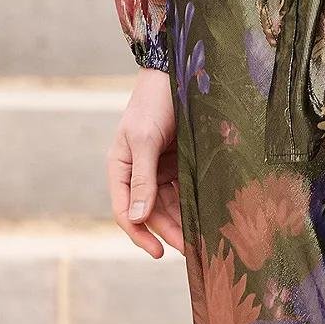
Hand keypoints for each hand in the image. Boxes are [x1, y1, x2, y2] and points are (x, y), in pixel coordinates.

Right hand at [106, 67, 184, 257]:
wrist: (175, 70)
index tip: (158, 253)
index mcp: (120, 166)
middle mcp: (137, 170)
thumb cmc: (154, 102)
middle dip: (168, 230)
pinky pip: (182, 186)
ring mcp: (157, 165)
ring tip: (200, 238)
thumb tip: (137, 218)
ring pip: (167, 202)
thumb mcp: (145, 139)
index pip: (125, 210)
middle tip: (190, 250)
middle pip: (149, 210)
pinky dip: (190, 200)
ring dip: (181, 219)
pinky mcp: (177, 158)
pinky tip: (204, 212)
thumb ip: (141, 178)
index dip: (139, 234)